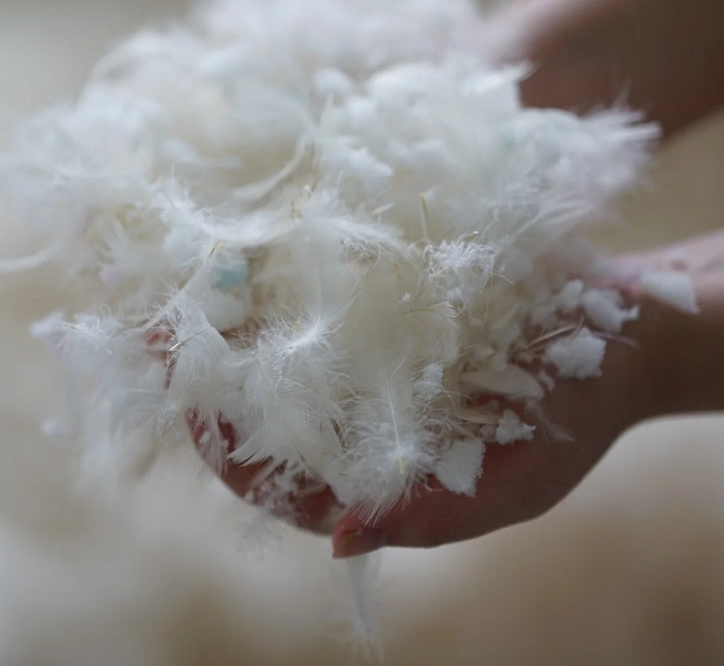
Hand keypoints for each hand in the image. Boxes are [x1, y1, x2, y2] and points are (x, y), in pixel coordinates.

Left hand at [185, 231, 723, 555]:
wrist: (619, 334)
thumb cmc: (572, 422)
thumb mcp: (518, 487)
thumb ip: (436, 518)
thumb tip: (344, 538)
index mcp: (377, 471)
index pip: (281, 478)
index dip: (231, 451)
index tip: (194, 412)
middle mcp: (360, 412)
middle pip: (266, 407)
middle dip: (212, 376)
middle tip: (164, 333)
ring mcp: (368, 354)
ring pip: (283, 346)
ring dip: (235, 319)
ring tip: (189, 283)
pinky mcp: (388, 302)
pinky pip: (323, 293)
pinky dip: (286, 275)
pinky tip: (254, 246)